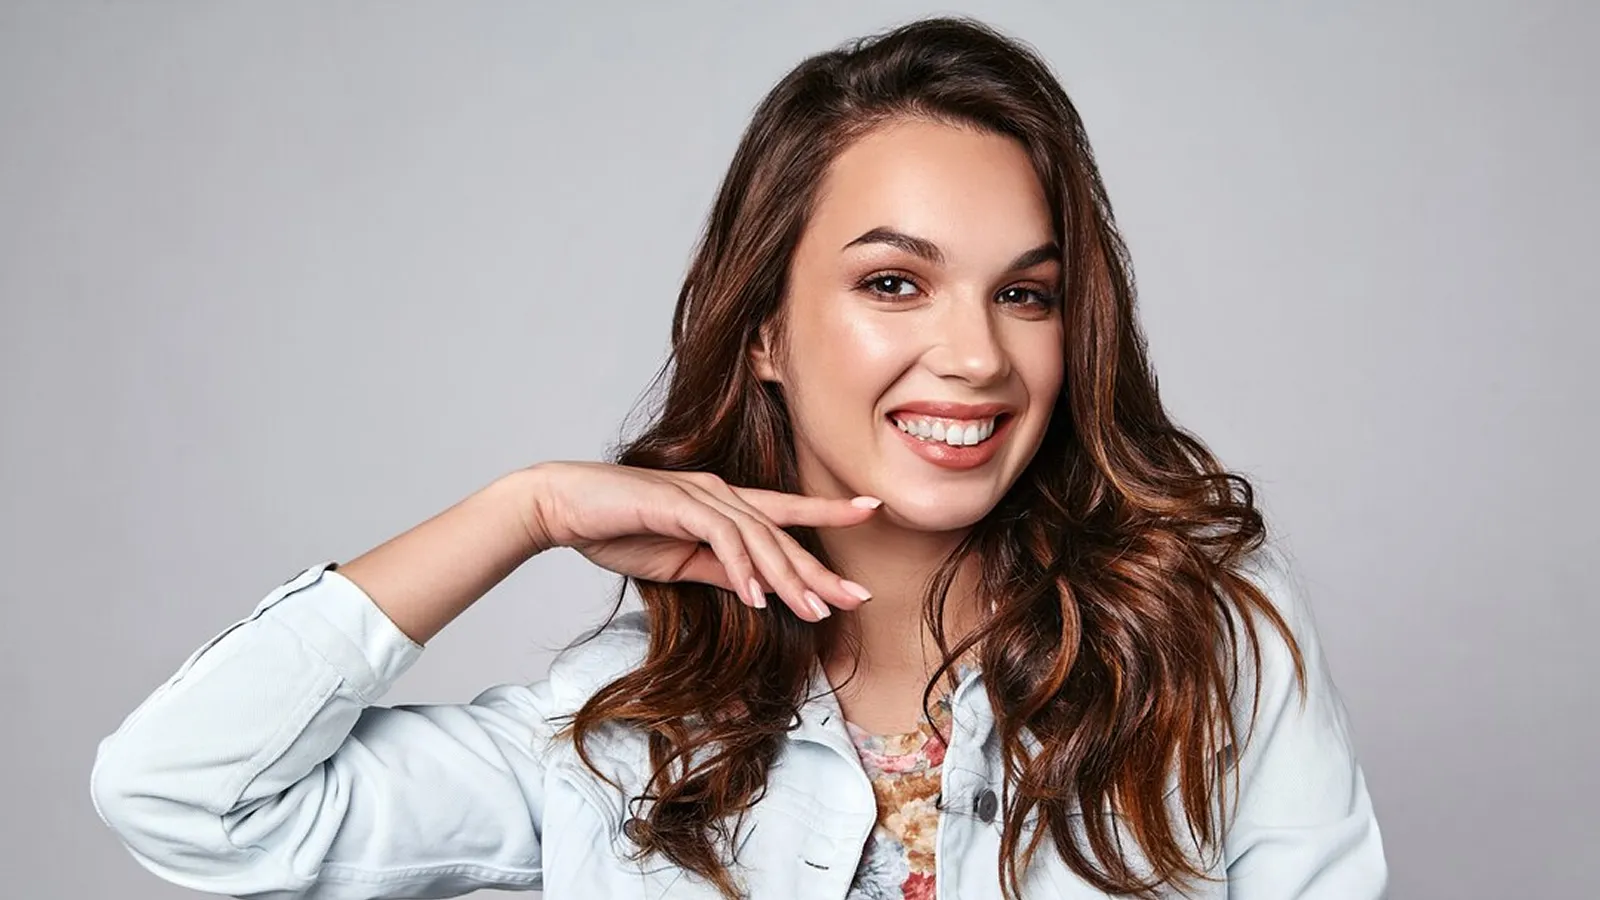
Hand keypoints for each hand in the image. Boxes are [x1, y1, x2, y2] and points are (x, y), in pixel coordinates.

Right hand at [520, 461, 879, 621]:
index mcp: (723, 505)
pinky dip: (743, 567)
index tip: (871, 513)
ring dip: (787, 577)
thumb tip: (761, 591)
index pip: (786, 512)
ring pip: (759, 537)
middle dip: (820, 567)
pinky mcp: (677, 502)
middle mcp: (719, 493)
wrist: (562, 507)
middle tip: (858, 595)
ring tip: (815, 610)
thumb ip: (721, 573)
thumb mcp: (680, 563)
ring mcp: (700, 495)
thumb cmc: (616, 531)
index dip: (830, 512)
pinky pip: (721, 537)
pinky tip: (759, 596)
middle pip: (783, 532)